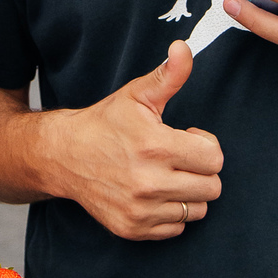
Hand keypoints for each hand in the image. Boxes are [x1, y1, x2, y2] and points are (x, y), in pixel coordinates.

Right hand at [45, 41, 222, 240]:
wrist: (64, 155)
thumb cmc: (106, 122)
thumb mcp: (137, 94)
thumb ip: (169, 74)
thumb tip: (184, 47)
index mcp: (155, 146)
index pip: (214, 158)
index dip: (205, 145)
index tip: (186, 137)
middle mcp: (148, 183)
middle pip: (212, 188)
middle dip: (201, 170)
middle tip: (178, 158)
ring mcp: (140, 210)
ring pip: (197, 210)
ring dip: (188, 193)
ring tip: (167, 175)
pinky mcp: (132, 229)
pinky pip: (176, 228)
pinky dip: (171, 213)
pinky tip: (154, 194)